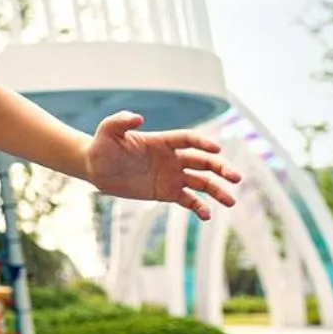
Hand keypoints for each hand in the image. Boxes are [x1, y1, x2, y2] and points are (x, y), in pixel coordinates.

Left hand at [85, 111, 241, 219]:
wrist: (96, 168)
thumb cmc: (102, 146)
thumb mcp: (108, 131)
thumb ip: (121, 121)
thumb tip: (138, 117)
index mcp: (163, 141)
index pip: (189, 140)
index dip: (203, 144)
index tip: (217, 150)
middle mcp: (172, 158)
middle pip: (203, 161)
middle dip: (221, 168)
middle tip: (236, 178)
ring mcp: (172, 175)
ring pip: (201, 182)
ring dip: (217, 190)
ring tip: (231, 202)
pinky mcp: (167, 192)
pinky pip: (188, 200)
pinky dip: (199, 207)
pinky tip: (207, 216)